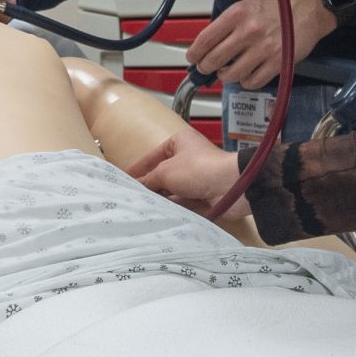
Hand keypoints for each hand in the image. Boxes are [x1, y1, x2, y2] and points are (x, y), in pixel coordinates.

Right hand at [131, 131, 247, 217]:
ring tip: (141, 207)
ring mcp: (196, 177)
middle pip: (163, 173)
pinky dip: (172, 206)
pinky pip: (183, 201)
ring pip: (172, 188)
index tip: (125, 179)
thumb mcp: (166, 171)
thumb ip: (149, 179)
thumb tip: (136, 186)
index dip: (139, 168)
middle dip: (149, 185)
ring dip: (161, 197)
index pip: (153, 156)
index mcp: (179, 142)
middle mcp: (188, 157)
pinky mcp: (203, 194)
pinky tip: (158, 214)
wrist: (230, 186)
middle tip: (131, 197)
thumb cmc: (198, 169)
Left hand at [185, 0, 337, 90]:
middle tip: (207, 68)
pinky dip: (246, 82)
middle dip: (206, 68)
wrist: (309, 8)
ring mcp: (262, 49)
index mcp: (237, 14)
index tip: (192, 58)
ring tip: (229, 72)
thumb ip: (228, 24)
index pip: (205, 39)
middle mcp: (247, 31)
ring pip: (231, 75)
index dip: (194, 53)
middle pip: (214, 60)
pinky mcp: (277, 63)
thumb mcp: (247, 6)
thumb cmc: (279, 6)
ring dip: (226, 76)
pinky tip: (247, 75)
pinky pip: (252, 82)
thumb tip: (209, 44)